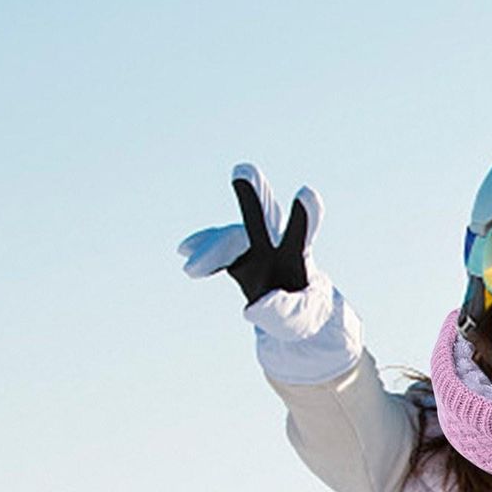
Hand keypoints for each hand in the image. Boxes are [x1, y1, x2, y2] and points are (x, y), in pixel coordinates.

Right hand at [177, 164, 322, 304]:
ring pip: (233, 235)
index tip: (307, 192)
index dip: (305, 215)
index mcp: (298, 258)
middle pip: (266, 216)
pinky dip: (203, 249)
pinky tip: (184, 251)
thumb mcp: (297, 320)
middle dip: (255, 195)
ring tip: (191, 270)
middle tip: (243, 171)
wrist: (293, 311)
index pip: (302, 233)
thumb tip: (253, 307)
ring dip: (211, 248)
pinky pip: (219, 246)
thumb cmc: (301, 315)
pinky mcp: (239, 253)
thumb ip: (281, 311)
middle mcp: (278, 244)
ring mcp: (256, 245)